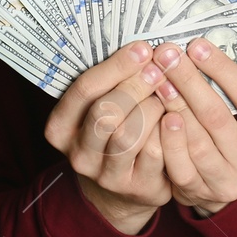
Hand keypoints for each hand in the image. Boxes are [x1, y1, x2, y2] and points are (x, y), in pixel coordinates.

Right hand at [43, 41, 183, 233]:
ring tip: (164, 94)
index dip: (116, 66)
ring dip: (152, 107)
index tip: (142, 48)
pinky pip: (157, 153)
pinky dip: (169, 129)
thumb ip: (108, 82)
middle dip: (135, 85)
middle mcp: (78, 155)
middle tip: (158, 68)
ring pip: (130, 134)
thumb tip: (141, 47)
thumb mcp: (96, 109)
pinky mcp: (137, 188)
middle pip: (106, 112)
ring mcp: (107, 176)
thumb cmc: (112, 133)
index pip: (84, 89)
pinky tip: (176, 115)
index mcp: (60, 129)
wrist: (122, 189)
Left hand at [155, 37, 236, 216]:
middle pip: (217, 115)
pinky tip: (154, 114)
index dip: (220, 68)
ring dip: (173, 105)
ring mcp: (230, 181)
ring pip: (196, 140)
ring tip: (157, 79)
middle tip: (166, 55)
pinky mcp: (202, 193)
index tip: (196, 45)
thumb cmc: (234, 137)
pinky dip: (165, 138)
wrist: (225, 185)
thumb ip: (229, 90)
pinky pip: (178, 163)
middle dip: (188, 81)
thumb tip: (198, 49)